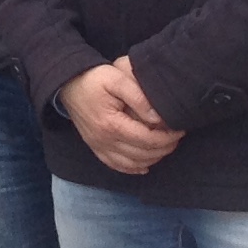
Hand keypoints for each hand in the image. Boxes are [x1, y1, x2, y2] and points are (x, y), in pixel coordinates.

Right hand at [58, 60, 183, 174]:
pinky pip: (116, 165)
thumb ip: (139, 97)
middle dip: (164, 148)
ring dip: (152, 158)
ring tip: (164, 146)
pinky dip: (134, 168)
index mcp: (111, 124)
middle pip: (143, 154)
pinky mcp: (95, 147)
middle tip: (176, 137)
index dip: (168, 137)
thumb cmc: (94, 78)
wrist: (67, 83)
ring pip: (132, 164)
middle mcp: (104, 140)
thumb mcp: (117, 79)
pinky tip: (145, 164)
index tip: (179, 129)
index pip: (148, 139)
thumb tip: (158, 118)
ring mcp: (98, 146)